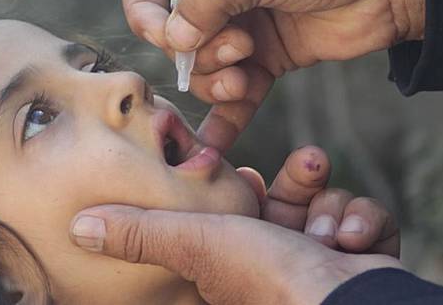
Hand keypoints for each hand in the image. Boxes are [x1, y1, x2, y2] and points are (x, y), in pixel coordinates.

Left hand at [69, 146, 400, 303]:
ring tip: (328, 228)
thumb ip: (139, 233)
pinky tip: (352, 241)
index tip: (251, 171)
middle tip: (307, 165)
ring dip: (331, 206)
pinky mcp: (362, 257)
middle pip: (289, 199)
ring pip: (327, 203)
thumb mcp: (194, 243)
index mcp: (236, 256)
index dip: (248, 187)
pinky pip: (365, 218)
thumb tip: (78, 228)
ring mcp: (322, 260)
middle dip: (300, 181)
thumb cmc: (269, 277)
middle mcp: (279, 259)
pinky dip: (364, 222)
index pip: (238, 211)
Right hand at [123, 0, 424, 150]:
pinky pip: (234, 96)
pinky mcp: (264, 61)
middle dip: (199, 49)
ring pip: (200, 69)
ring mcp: (238, 28)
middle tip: (238, 45)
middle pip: (171, 35)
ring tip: (247, 71)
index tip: (171, 35)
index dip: (146, 14)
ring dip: (216, 79)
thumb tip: (174, 40)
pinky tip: (215, 147)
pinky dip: (225, 120)